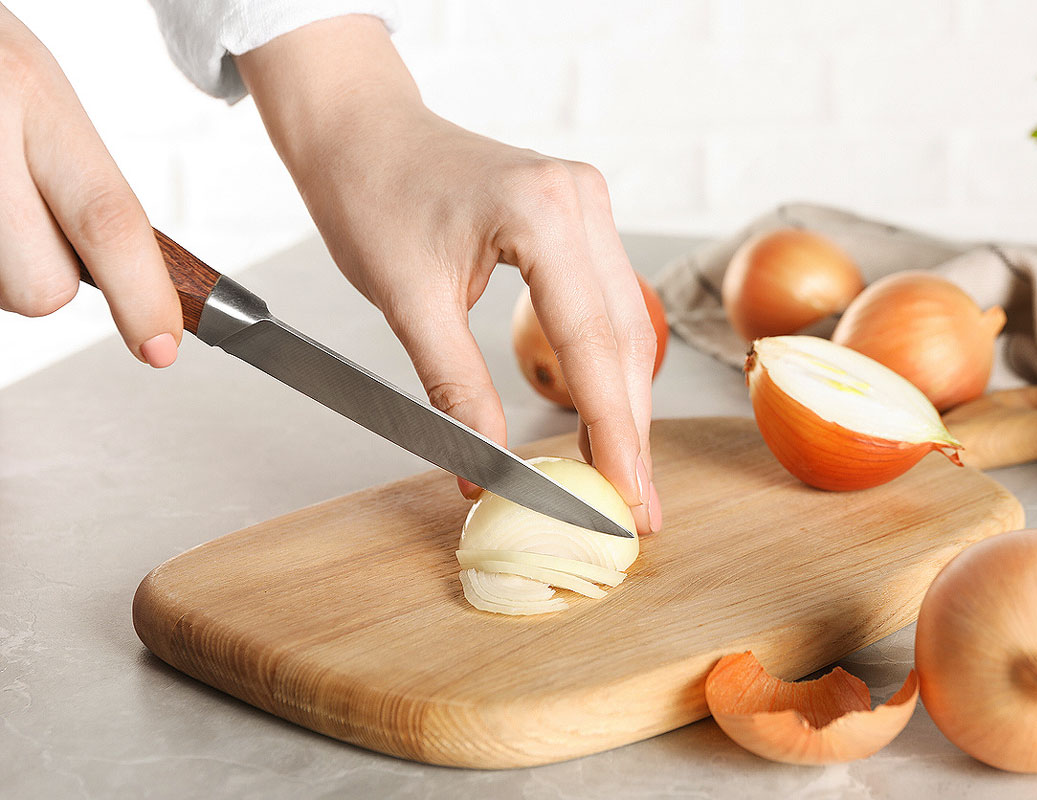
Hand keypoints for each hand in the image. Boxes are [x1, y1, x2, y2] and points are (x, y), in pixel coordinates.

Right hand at [0, 4, 179, 365]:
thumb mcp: (44, 100)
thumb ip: (83, 180)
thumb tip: (138, 274)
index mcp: (35, 99)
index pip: (108, 219)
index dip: (141, 295)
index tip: (162, 344)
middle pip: (40, 286)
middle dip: (45, 275)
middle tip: (28, 217)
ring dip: (2, 262)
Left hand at [235, 16, 660, 533]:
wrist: (362, 132)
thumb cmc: (372, 196)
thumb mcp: (408, 301)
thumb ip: (456, 388)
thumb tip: (485, 469)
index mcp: (543, 212)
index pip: (592, 343)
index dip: (612, 430)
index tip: (624, 496)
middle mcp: (582, 201)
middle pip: (625, 339)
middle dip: (629, 429)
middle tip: (636, 507)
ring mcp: (588, 205)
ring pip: (626, 327)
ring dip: (624, 404)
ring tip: (623, 475)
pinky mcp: (579, 219)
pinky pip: (606, 305)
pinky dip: (605, 366)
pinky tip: (605, 414)